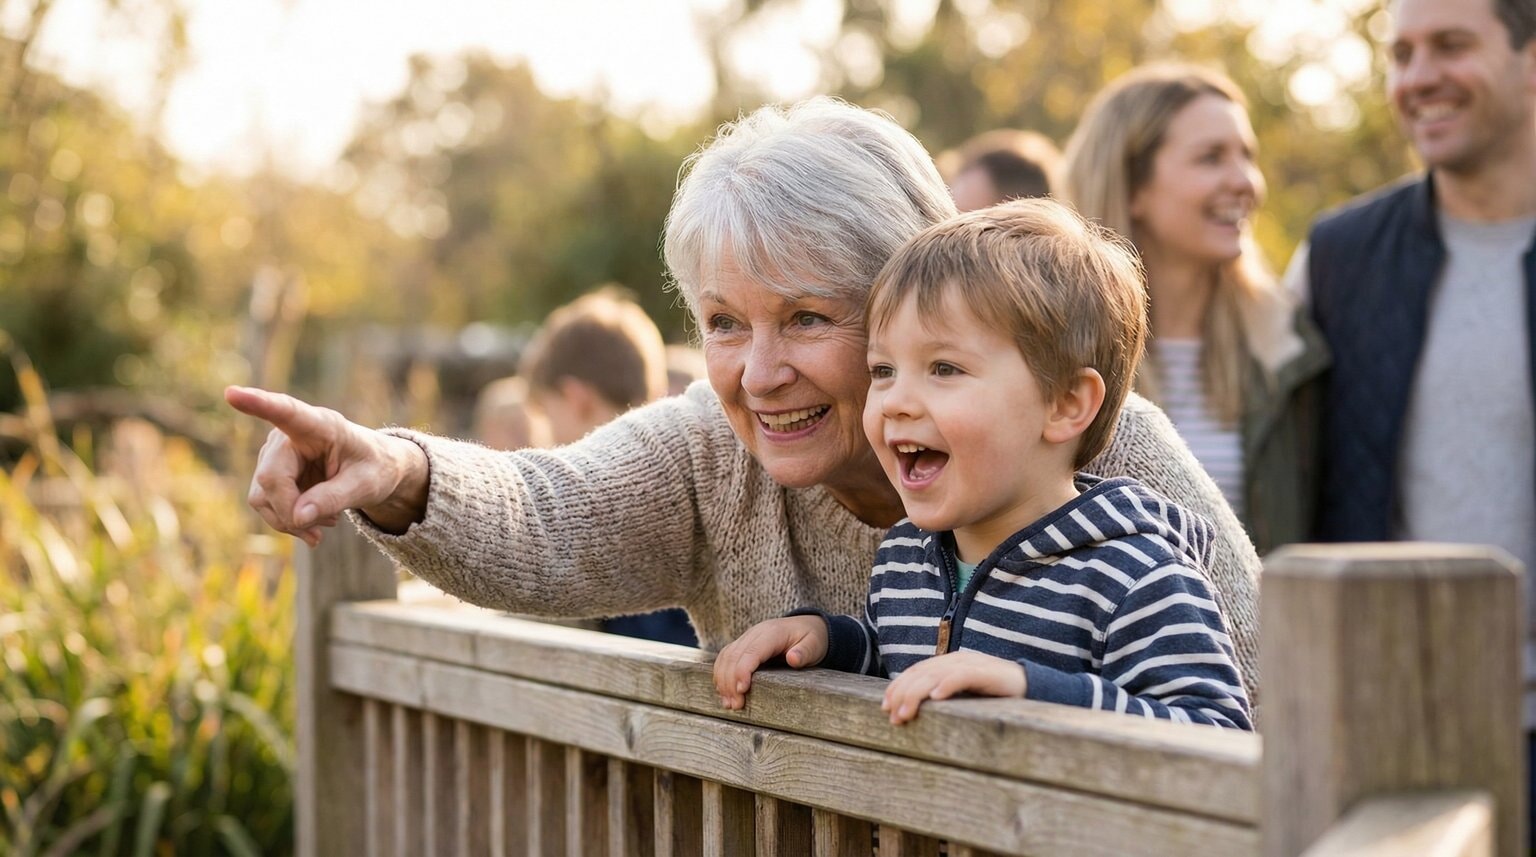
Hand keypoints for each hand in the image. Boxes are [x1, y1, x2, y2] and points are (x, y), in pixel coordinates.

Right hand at [224, 386, 429, 546]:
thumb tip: (297, 517)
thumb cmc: (374, 468)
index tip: (232, 394)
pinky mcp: (269, 472)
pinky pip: (265, 504)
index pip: (287, 413)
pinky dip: (287, 520)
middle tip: (326, 528)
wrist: (372, 469)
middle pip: (271, 478)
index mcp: (321, 425)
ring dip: (290, 520)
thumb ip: (334, 498)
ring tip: (326, 523)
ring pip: (262, 496)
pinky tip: (313, 522)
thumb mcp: (366, 485)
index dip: (259, 404)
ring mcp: (274, 453)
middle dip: (293, 512)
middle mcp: (289, 435)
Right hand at [712, 616, 828, 709]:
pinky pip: (725, 658)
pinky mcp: (742, 646)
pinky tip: (723, 692)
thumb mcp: (815, 644)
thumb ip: (805, 652)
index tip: (742, 690)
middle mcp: (755, 634)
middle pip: (734, 656)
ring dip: (722, 680)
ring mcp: (746, 638)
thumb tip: (793, 659)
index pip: (751, 651)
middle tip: (735, 706)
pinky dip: (721, 675)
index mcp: (772, 633)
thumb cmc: (811, 638)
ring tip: (728, 704)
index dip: (743, 670)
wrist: (806, 626)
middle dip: (730, 682)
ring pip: (726, 657)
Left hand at [881, 651, 1025, 724]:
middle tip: (891, 717)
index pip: (915, 672)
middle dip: (902, 694)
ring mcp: (970, 664)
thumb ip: (942, 696)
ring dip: (916, 695)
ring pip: (934, 675)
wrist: (1028, 684)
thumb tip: (914, 712)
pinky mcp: (985, 672)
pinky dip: (947, 685)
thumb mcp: (962, 694)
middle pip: (920, 673)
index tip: (884, 707)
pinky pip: (961, 676)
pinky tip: (936, 698)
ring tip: (905, 714)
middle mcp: (955, 660)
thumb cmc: (993, 693)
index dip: (898, 687)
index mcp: (947, 663)